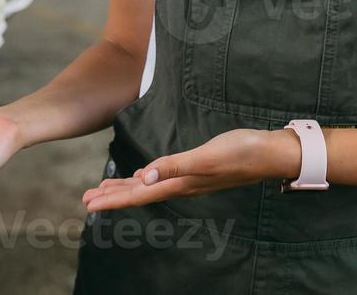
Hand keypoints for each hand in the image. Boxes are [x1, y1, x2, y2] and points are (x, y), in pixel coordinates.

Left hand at [82, 128, 299, 212]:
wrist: (269, 152)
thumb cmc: (241, 153)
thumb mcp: (205, 157)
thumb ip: (175, 166)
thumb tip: (144, 177)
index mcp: (180, 183)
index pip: (139, 195)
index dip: (113, 199)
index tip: (89, 203)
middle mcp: (181, 184)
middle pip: (140, 194)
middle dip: (113, 196)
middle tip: (87, 199)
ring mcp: (190, 177)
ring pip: (149, 186)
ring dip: (126, 188)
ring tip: (105, 189)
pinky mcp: (197, 168)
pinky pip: (163, 177)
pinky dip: (146, 178)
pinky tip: (143, 176)